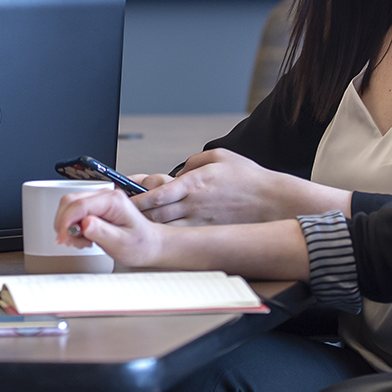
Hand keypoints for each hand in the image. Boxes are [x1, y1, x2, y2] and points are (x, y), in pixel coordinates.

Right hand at [52, 186, 167, 268]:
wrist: (149, 244)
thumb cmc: (140, 244)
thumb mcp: (121, 242)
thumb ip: (101, 232)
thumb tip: (84, 223)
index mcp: (113, 201)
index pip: (79, 205)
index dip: (66, 222)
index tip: (64, 238)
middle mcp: (105, 196)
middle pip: (70, 201)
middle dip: (64, 223)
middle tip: (70, 242)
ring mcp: (99, 200)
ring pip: (69, 206)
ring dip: (68, 225)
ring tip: (81, 241)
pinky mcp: (95, 207)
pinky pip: (74, 212)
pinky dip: (72, 226)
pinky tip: (83, 237)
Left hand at [132, 149, 312, 225]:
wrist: (273, 202)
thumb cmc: (249, 178)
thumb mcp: (220, 156)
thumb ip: (194, 162)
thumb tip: (179, 171)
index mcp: (195, 183)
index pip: (159, 192)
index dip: (138, 196)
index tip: (123, 197)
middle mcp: (195, 204)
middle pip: (156, 212)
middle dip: (135, 213)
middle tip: (119, 212)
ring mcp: (200, 220)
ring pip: (166, 226)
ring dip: (148, 226)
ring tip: (131, 224)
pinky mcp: (207, 230)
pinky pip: (182, 234)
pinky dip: (167, 235)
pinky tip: (156, 235)